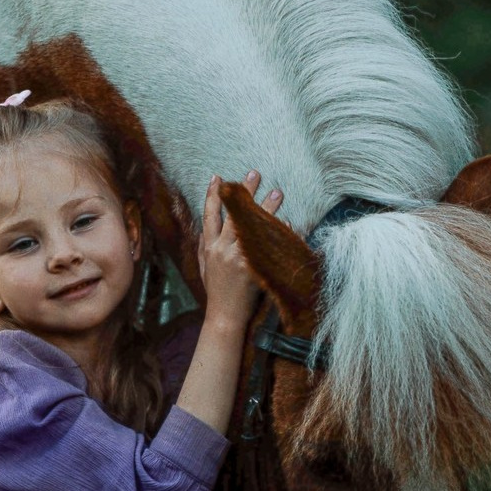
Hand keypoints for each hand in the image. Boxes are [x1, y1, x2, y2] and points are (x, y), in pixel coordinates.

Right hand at [197, 170, 282, 329]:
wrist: (224, 316)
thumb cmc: (215, 292)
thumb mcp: (203, 267)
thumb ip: (203, 246)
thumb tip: (204, 229)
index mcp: (209, 246)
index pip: (210, 214)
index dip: (213, 195)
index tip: (218, 177)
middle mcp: (222, 249)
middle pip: (234, 214)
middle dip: (243, 193)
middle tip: (255, 173)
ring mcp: (237, 258)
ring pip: (252, 226)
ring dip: (266, 208)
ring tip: (278, 192)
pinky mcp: (251, 269)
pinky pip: (267, 246)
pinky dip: (276, 234)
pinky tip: (288, 224)